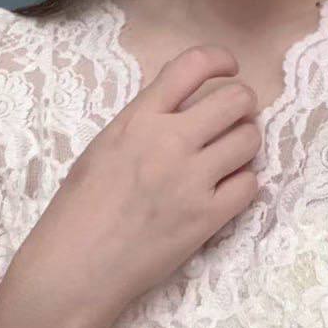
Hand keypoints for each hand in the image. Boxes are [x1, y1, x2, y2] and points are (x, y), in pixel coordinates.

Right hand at [5, 45, 260, 327]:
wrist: (76, 268)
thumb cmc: (79, 208)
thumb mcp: (104, 145)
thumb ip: (144, 120)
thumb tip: (182, 106)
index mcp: (139, 118)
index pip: (192, 65)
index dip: (220, 59)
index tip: (230, 68)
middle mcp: (170, 141)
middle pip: (236, 99)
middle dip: (242, 105)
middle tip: (233, 120)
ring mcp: (192, 179)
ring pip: (249, 139)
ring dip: (245, 144)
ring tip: (228, 157)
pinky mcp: (208, 217)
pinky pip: (250, 184)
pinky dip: (242, 184)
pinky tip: (224, 191)